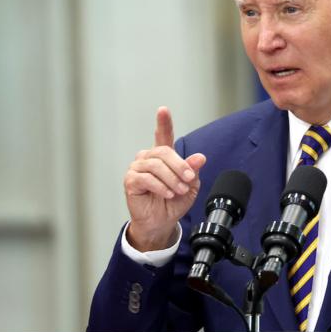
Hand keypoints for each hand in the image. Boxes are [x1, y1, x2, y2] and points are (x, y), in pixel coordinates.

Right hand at [123, 106, 206, 251]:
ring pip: (156, 165)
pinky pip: (147, 178)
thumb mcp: (190, 185)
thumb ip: (193, 169)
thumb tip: (200, 157)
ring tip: (179, 191)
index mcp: (163, 157)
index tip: (163, 110)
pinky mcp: (130, 181)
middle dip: (180, 166)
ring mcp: (137, 168)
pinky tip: (168, 194)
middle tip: (190, 179)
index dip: (163, 122)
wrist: (162, 221)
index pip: (163, 135)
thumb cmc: (174, 202)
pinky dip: (161, 186)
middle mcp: (148, 158)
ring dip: (172, 179)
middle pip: (164, 152)